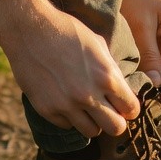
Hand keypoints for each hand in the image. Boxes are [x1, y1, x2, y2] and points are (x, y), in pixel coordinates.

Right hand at [0, 0, 139, 138]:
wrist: (28, 27)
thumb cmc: (65, 30)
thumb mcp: (97, 43)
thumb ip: (111, 69)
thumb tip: (122, 89)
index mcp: (106, 76)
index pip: (131, 109)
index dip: (129, 107)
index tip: (122, 105)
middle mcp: (89, 95)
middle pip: (116, 128)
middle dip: (115, 120)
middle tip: (107, 110)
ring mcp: (67, 104)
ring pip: (92, 132)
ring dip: (91, 120)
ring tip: (84, 105)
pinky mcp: (47, 109)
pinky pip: (67, 125)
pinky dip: (68, 116)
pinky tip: (64, 98)